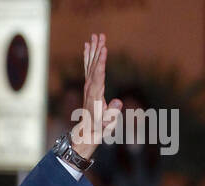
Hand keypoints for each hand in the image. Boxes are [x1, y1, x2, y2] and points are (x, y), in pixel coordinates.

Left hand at [71, 33, 122, 161]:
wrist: (87, 132)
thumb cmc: (100, 128)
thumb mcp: (108, 124)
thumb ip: (112, 113)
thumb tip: (118, 103)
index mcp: (95, 95)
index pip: (98, 75)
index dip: (101, 62)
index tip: (104, 49)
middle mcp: (90, 88)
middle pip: (94, 65)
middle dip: (98, 50)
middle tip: (100, 35)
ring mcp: (88, 86)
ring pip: (90, 64)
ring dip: (93, 49)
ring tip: (95, 36)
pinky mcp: (88, 85)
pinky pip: (88, 67)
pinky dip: (88, 56)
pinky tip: (88, 46)